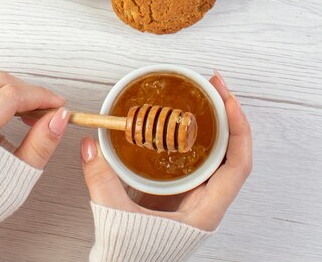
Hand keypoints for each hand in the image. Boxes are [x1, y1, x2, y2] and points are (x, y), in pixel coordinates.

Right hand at [81, 71, 251, 231]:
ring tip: (204, 94)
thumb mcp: (116, 216)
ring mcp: (196, 196)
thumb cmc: (131, 256)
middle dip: (227, 114)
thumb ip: (101, 180)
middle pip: (231, 152)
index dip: (239, 130)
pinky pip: (196, 158)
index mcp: (205, 211)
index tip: (228, 100)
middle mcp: (207, 202)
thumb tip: (90, 146)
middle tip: (213, 84)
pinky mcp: (181, 193)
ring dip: (213, 122)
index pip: (237, 166)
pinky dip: (193, 135)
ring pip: (216, 154)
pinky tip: (181, 120)